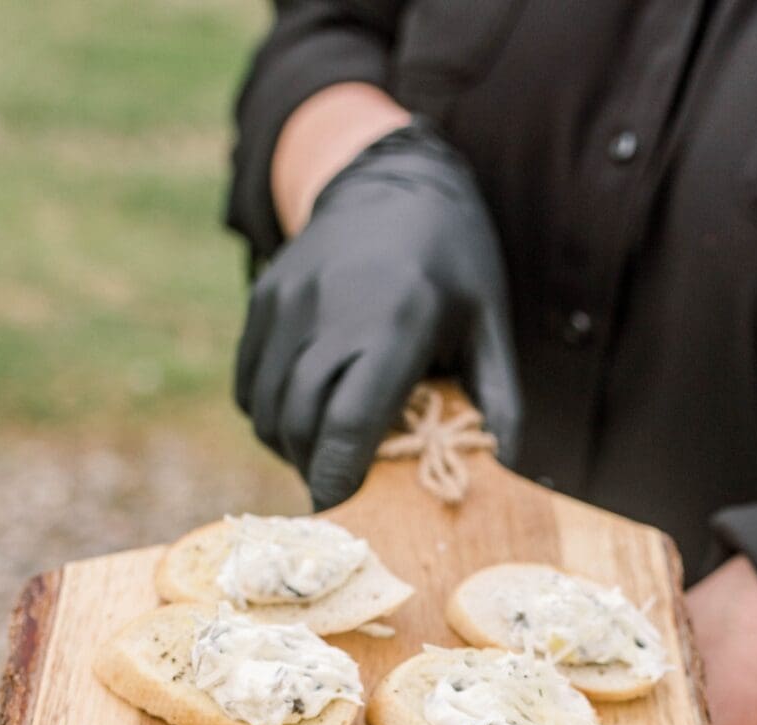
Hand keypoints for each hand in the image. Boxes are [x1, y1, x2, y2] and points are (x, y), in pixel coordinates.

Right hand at [237, 117, 523, 508]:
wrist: (392, 179)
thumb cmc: (453, 261)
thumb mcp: (488, 321)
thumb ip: (496, 397)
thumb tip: (507, 472)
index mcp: (396, 319)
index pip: (348, 422)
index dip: (339, 478)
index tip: (344, 513)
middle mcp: (330, 310)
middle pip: (300, 422)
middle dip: (314, 468)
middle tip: (342, 488)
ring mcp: (286, 303)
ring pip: (267, 409)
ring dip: (290, 445)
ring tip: (324, 450)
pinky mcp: (261, 301)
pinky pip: (249, 386)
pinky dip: (269, 415)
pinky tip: (303, 413)